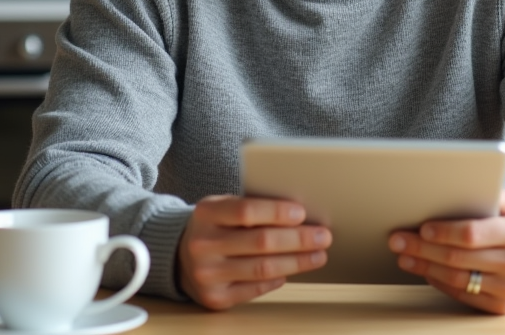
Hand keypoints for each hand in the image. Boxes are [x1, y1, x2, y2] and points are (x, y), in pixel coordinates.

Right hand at [177, 195, 331, 309]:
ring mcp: (208, 274)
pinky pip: (255, 288)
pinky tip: (290, 270)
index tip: (302, 213)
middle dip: (298, 239)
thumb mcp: (222, 207)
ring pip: (262, 268)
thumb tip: (298, 215)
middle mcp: (203, 244)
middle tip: (323, 236)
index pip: (246, 210)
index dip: (276, 212)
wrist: (180, 256)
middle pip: (260, 242)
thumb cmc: (214, 226)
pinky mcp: (215, 297)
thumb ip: (251, 207)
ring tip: (318, 255)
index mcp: (206, 214)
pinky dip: (277, 279)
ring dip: (296, 262)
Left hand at [387, 190, 504, 314]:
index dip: (444, 232)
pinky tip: (426, 271)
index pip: (473, 234)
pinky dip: (440, 283)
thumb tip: (444, 192)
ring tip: (405, 257)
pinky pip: (465, 296)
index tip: (421, 228)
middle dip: (423, 249)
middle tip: (398, 240)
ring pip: (459, 280)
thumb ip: (485, 195)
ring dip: (426, 268)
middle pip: (460, 258)